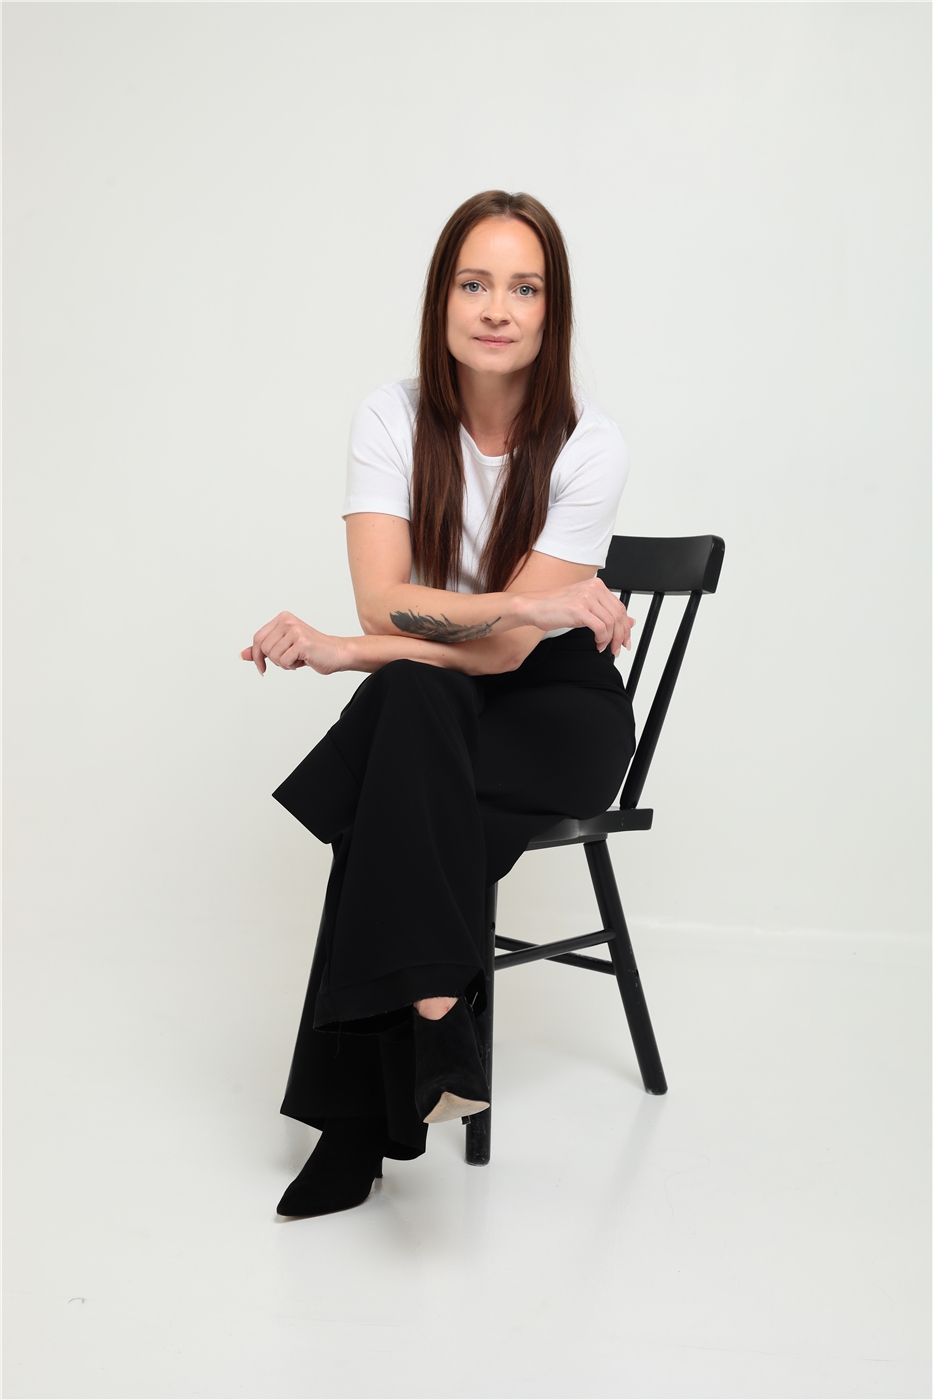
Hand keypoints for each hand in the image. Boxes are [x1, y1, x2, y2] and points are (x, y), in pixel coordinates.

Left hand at [241, 612, 345, 674]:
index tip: (261, 667)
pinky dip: (292, 666)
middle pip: (264, 648)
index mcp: (282, 618)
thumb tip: (242, 655)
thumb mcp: (283, 648)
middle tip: (289, 660)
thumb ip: (263, 650)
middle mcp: (288, 621)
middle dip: (274, 660)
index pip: (258, 638)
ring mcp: (295, 630)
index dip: (256, 655)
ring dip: (284, 663)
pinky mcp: (302, 642)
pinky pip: (284, 661)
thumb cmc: (311, 651)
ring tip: (297, 659)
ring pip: (274, 656)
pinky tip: (303, 661)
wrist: (337, 653)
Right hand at [516, 578, 634, 654]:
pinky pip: (600, 627)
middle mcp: (593, 589)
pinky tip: (597, 643)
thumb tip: (629, 621)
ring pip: (611, 622)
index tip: (625, 639)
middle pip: (618, 615)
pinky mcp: (579, 609)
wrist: (534, 606)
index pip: (620, 607)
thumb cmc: (555, 607)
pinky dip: (602, 638)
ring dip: (610, 639)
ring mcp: (586, 598)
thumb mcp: (586, 608)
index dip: (625, 626)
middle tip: (618, 648)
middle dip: (621, 635)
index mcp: (597, 586)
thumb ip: (606, 613)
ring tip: (603, 646)